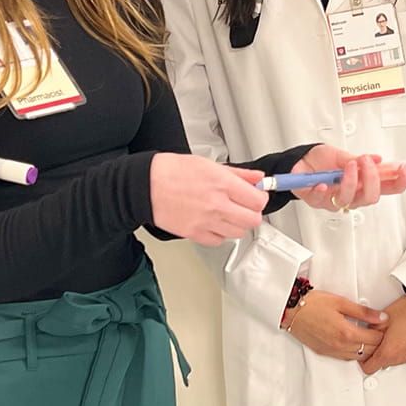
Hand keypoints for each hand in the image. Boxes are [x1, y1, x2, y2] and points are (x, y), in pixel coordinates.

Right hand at [149, 153, 267, 244]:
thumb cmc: (172, 172)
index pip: (258, 200)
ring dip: (236, 224)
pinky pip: (218, 240)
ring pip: (238, 232)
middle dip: (252, 212)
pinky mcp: (194, 234)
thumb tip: (257, 177)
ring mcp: (206, 222)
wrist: (146, 185)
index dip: (260, 198)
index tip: (257, 195)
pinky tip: (213, 222)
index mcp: (222, 184)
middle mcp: (217, 205)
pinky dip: (219, 233)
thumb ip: (238, 173)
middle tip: (245, 205)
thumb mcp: (208, 164)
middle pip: (252, 220)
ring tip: (227, 212)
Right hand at [282, 289, 386, 361]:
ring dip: (366, 350)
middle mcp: (339, 346)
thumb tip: (381, 317)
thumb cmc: (312, 304)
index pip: (374, 340)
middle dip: (377, 344)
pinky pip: (345, 358)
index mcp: (346, 333)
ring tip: (368, 337)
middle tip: (379, 333)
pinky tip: (355, 344)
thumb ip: (363, 312)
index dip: (382, 333)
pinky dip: (354, 353)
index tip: (384, 326)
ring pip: (357, 358)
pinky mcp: (324, 353)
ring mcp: (331, 351)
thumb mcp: (341, 302)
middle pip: (368, 352)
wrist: (291, 311)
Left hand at [291, 145, 405, 210]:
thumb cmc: (320, 161)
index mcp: (362, 183)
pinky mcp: (316, 200)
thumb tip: (378, 161)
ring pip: (349, 200)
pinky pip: (322, 200)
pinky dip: (323, 191)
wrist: (298, 162)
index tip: (405, 172)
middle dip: (372, 180)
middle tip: (368, 163)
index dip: (399, 182)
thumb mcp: (342, 155)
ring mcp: (334, 199)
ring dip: (350, 181)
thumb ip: (359, 160)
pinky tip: (323, 183)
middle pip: (370, 197)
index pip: (387, 187)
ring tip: (348, 166)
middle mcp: (351, 194)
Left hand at [359, 293, 405, 374]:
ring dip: (392, 352)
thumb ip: (371, 332)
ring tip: (393, 335)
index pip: (369, 368)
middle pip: (382, 364)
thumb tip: (365, 336)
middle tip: (379, 340)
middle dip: (378, 354)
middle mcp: (401, 357)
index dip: (363, 360)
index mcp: (389, 351)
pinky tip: (404, 336)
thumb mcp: (382, 319)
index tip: (363, 352)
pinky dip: (404, 350)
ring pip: (396, 361)